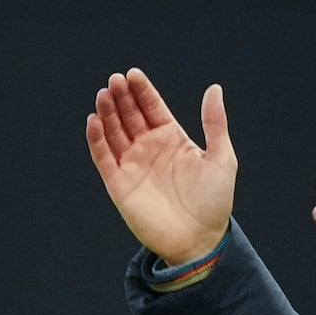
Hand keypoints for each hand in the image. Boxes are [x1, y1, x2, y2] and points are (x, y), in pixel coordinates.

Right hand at [86, 68, 237, 264]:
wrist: (199, 240)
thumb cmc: (214, 200)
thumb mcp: (221, 157)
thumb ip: (214, 123)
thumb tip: (214, 88)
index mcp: (172, 139)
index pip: (152, 108)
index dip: (142, 91)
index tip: (133, 74)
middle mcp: (150, 148)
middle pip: (130, 115)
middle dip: (122, 97)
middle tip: (115, 80)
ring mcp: (133, 165)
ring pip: (114, 132)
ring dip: (107, 113)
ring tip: (104, 94)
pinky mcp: (119, 184)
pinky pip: (103, 157)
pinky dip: (97, 139)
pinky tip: (94, 121)